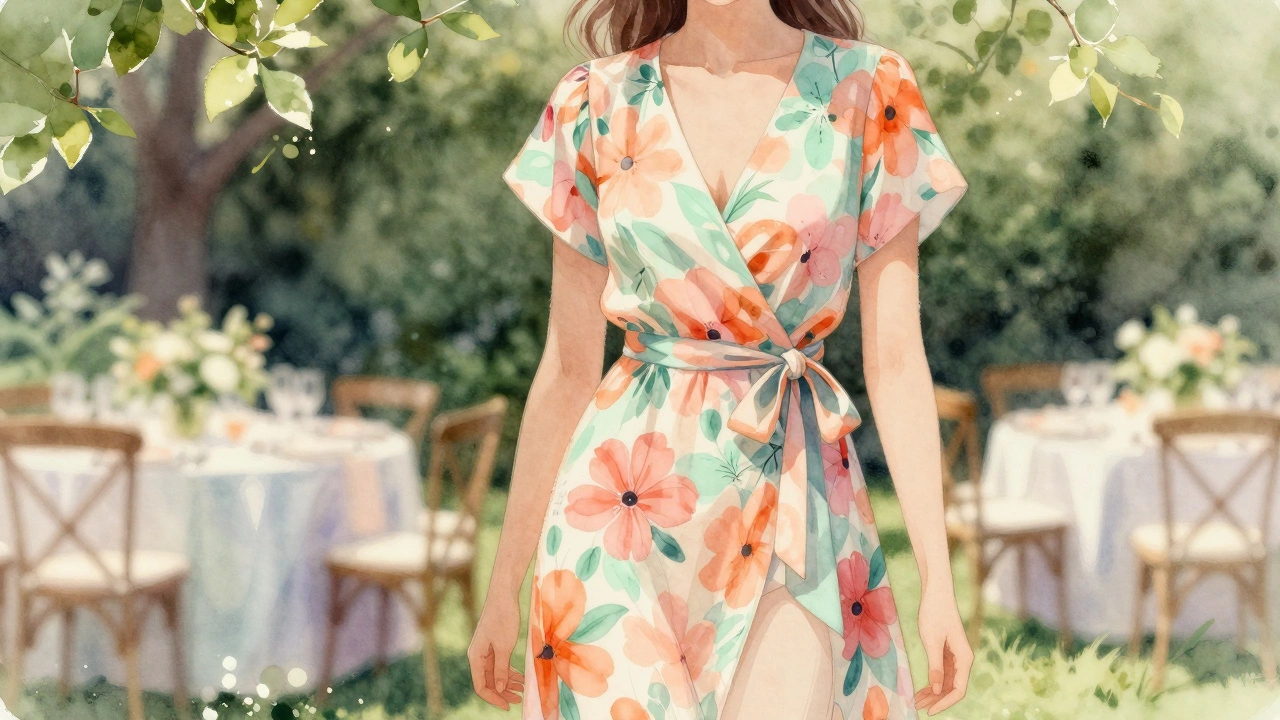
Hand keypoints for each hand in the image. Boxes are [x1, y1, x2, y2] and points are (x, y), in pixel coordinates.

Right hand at [467, 594, 524, 709]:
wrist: (504, 595)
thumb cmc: (503, 618)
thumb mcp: (504, 647)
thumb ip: (501, 669)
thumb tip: (500, 689)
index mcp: (475, 657)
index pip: (481, 686)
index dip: (494, 698)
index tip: (508, 705)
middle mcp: (478, 656)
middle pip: (488, 681)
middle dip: (503, 692)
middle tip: (519, 700)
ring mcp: (485, 651)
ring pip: (495, 674)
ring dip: (507, 683)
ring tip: (522, 689)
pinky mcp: (494, 645)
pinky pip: (499, 664)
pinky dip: (509, 672)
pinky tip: (520, 677)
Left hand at [913, 588, 973, 714]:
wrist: (936, 592)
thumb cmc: (934, 613)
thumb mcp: (932, 641)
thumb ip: (935, 667)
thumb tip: (937, 690)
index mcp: (965, 659)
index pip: (958, 690)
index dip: (945, 703)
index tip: (929, 710)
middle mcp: (963, 660)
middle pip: (952, 688)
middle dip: (937, 700)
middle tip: (918, 707)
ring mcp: (956, 656)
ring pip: (947, 682)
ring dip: (933, 693)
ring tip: (917, 701)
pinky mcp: (947, 652)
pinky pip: (942, 673)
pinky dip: (933, 682)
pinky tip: (922, 689)